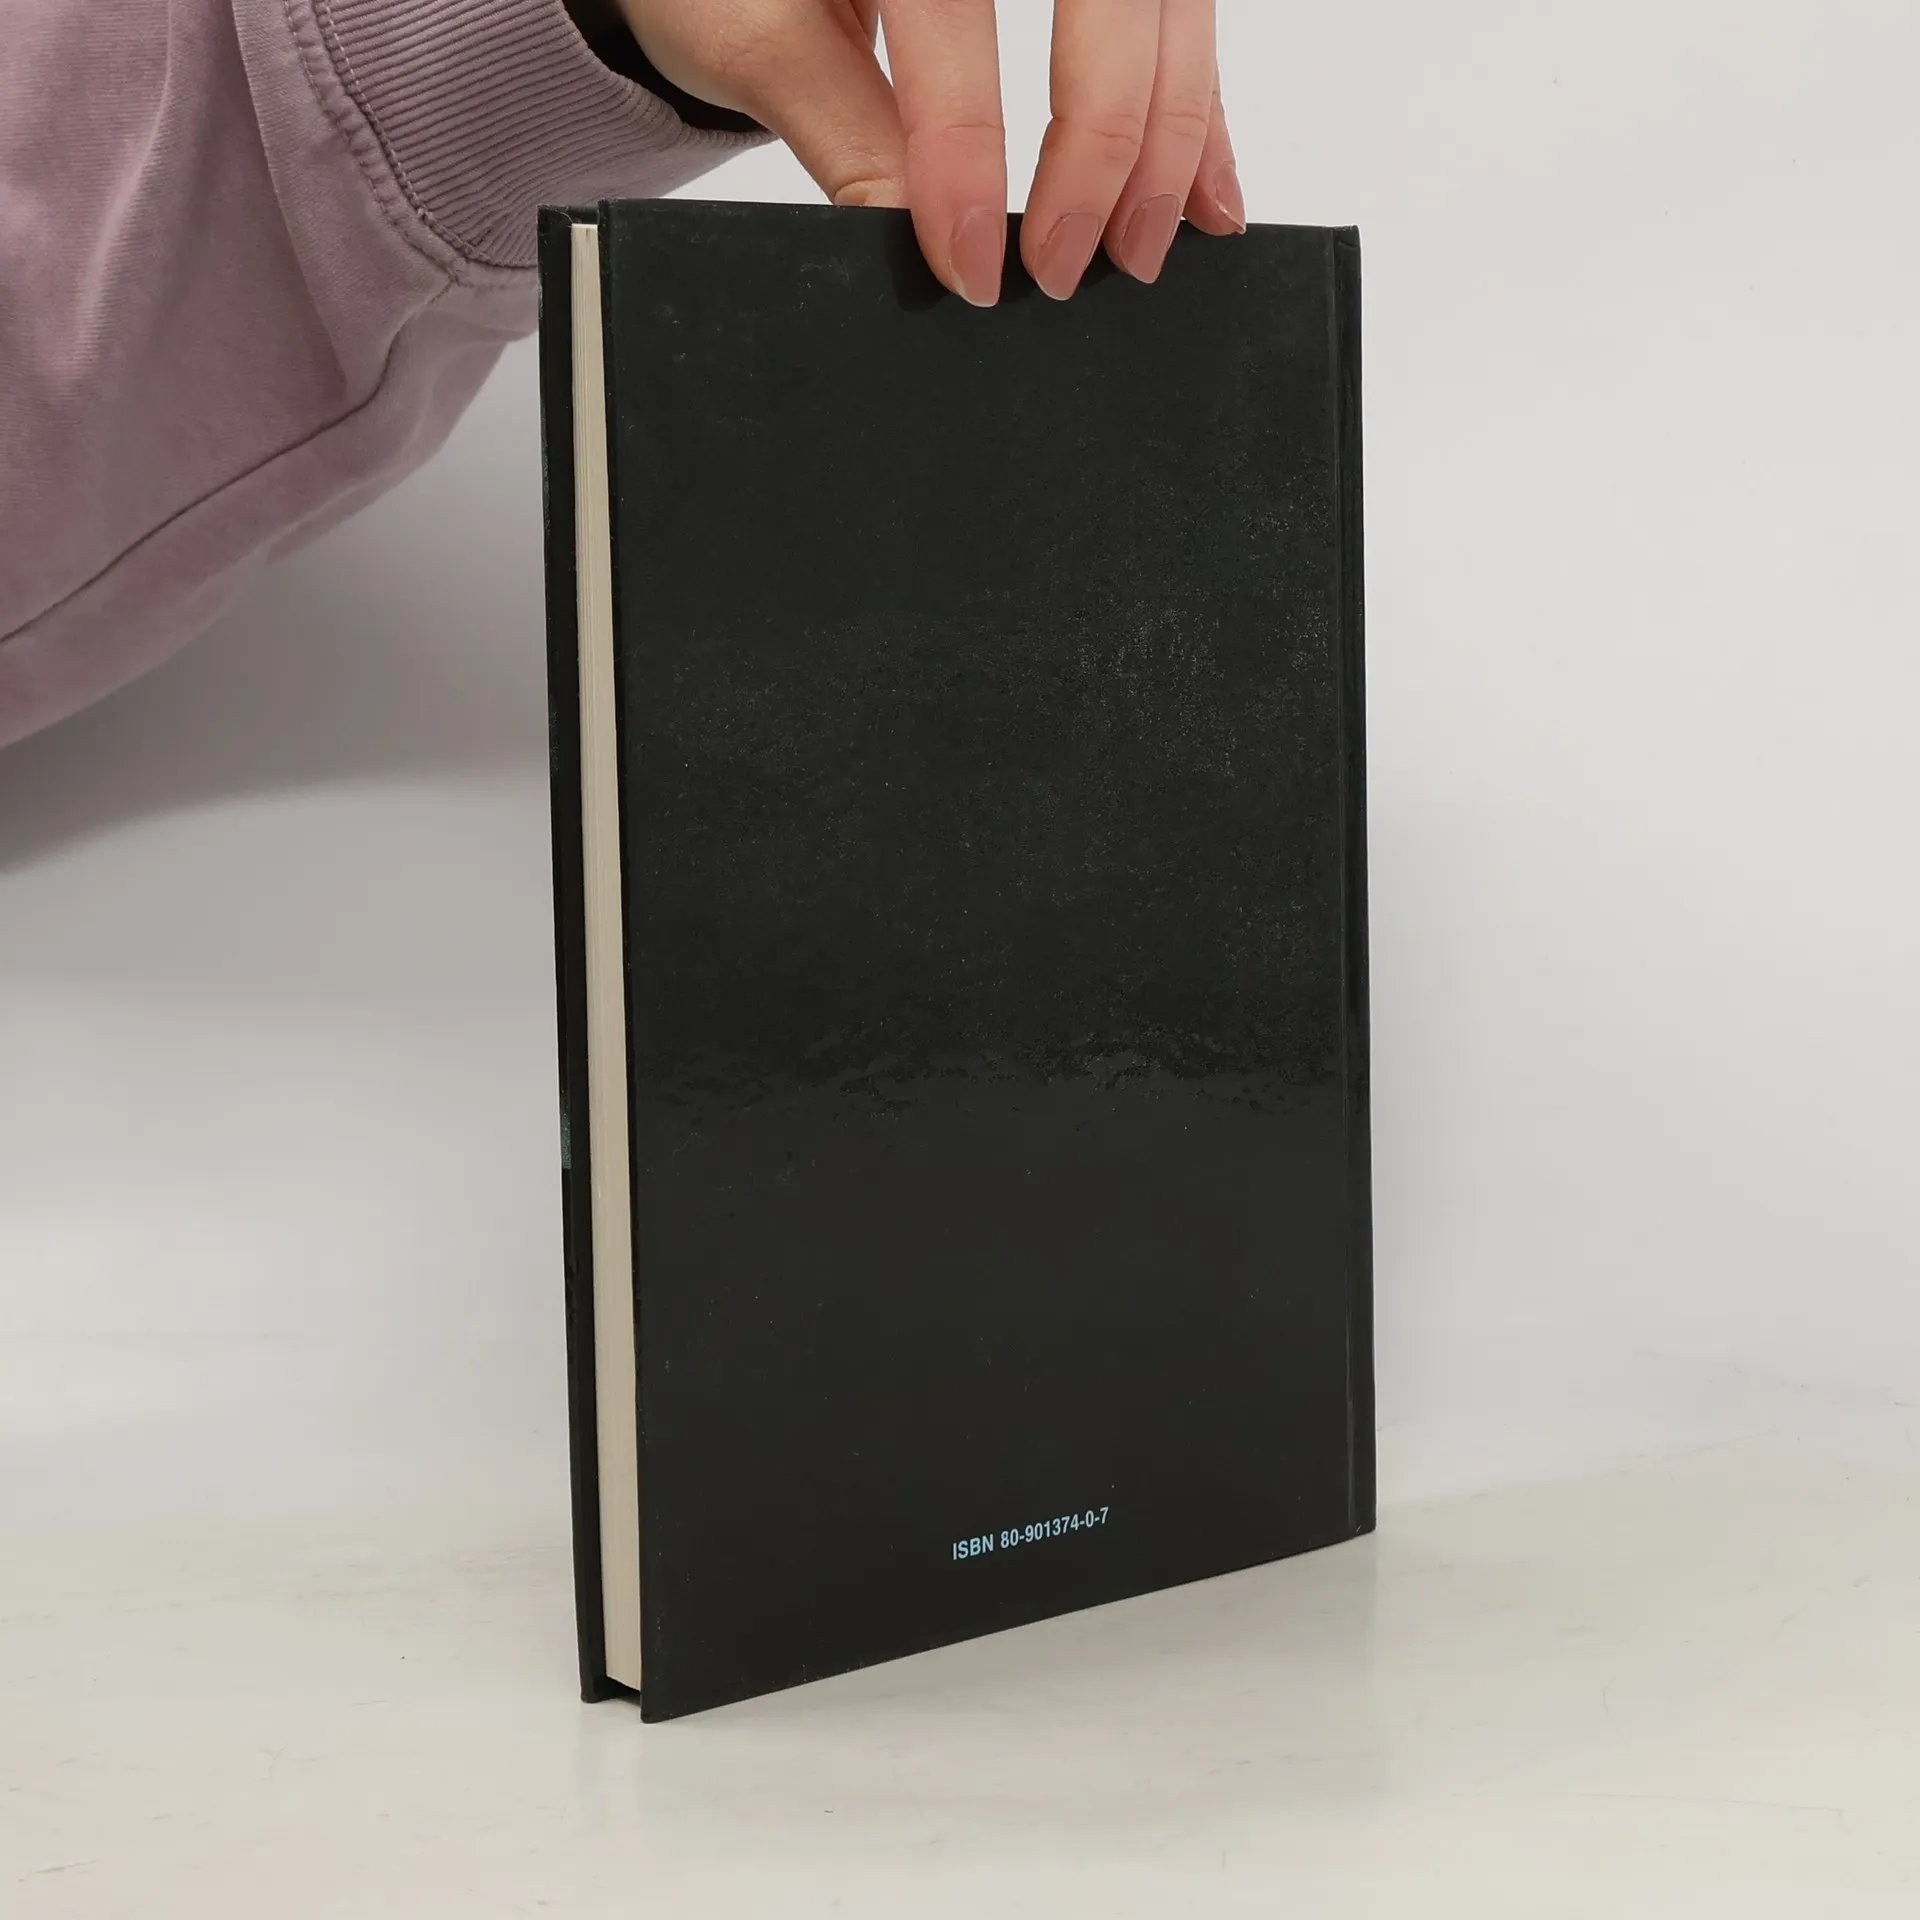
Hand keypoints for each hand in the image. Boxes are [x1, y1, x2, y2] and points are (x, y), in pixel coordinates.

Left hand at [615, 1, 1244, 305]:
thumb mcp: (758, 39)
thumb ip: (842, 134)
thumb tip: (925, 242)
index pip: (952, 19)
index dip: (967, 152)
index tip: (974, 266)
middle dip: (1101, 148)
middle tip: (1063, 269)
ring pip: (1166, 8)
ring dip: (1169, 137)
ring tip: (1139, 252)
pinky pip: (1179, 17)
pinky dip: (1198, 107)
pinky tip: (1204, 194)